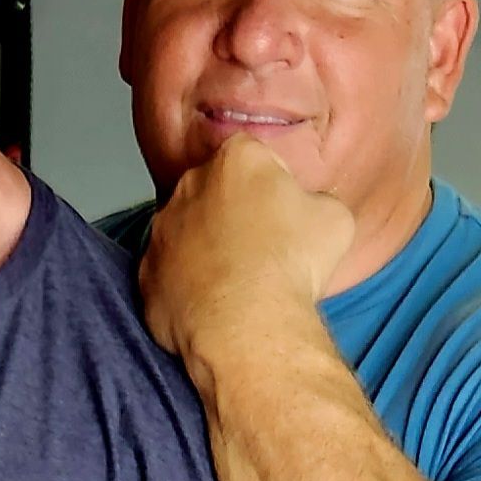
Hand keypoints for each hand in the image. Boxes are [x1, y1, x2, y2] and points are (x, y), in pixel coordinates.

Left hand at [140, 135, 353, 359]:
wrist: (245, 324)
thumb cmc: (290, 265)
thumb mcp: (333, 219)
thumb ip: (314, 201)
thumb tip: (307, 210)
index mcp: (236, 159)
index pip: (254, 155)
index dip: (272, 184)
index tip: (284, 212)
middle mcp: (189, 185)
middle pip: (215, 191)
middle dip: (234, 213)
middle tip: (263, 248)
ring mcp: (162, 230)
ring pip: (187, 232)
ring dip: (207, 249)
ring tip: (238, 281)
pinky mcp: (147, 272)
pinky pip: (168, 273)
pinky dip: (186, 285)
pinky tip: (214, 304)